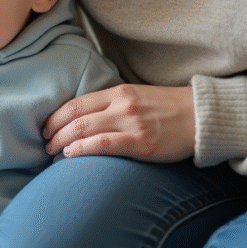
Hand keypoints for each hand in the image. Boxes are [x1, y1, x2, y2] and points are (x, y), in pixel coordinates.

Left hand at [43, 84, 195, 162]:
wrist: (202, 117)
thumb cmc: (169, 110)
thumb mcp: (137, 99)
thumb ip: (112, 106)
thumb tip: (84, 119)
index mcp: (119, 92)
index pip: (76, 103)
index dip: (56, 116)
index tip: (46, 127)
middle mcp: (121, 105)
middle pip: (75, 116)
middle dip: (54, 130)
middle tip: (44, 142)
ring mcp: (130, 123)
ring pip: (84, 129)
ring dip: (62, 141)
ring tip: (52, 151)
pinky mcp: (140, 142)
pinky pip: (103, 145)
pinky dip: (82, 149)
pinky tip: (70, 155)